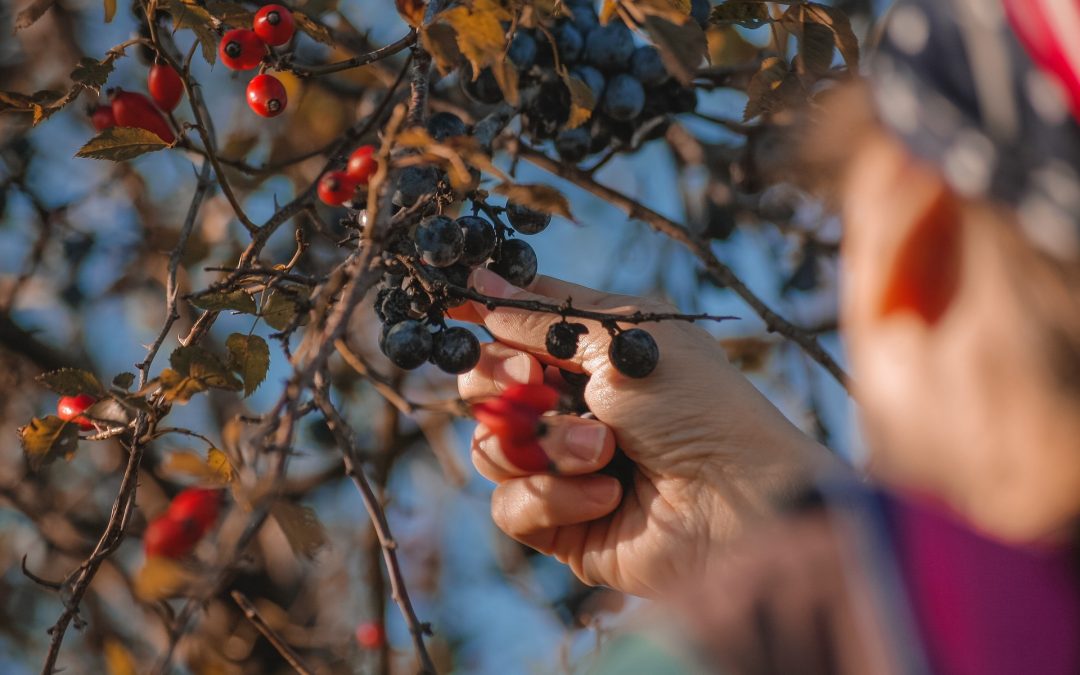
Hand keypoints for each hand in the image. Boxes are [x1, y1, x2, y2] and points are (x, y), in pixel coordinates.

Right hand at [458, 268, 838, 596]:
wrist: (737, 502)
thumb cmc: (696, 406)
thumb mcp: (620, 340)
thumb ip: (543, 317)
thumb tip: (479, 284)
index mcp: (593, 351)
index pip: (516, 324)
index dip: (483, 315)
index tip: (454, 307)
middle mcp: (573, 404)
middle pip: (484, 384)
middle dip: (501, 380)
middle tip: (535, 380)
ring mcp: (563, 466)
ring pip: (489, 446)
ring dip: (543, 444)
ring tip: (602, 451)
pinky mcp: (560, 522)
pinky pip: (510, 506)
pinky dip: (554, 497)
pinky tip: (607, 496)